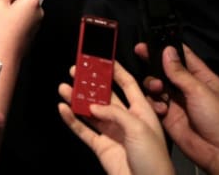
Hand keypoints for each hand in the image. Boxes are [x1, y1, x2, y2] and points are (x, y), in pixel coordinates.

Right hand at [0, 0, 43, 65]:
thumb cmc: (1, 31)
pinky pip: (29, 14)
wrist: (5, 56)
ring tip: (4, 5)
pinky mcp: (33, 29)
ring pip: (30, 4)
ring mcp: (37, 21)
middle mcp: (38, 10)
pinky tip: (8, 16)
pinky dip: (21, 10)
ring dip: (20, 0)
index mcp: (31, 1)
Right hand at [57, 60, 172, 174]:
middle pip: (105, 95)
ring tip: (63, 87)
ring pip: (91, 111)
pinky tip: (63, 109)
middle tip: (75, 71)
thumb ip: (116, 112)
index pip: (128, 84)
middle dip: (90, 83)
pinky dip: (72, 120)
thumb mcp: (139, 128)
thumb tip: (95, 106)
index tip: (102, 58)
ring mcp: (113, 133)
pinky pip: (84, 130)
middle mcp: (126, 120)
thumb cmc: (154, 161)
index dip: (115, 71)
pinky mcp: (102, 148)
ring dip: (77, 99)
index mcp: (142, 111)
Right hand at [138, 43, 218, 174]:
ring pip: (157, 85)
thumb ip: (180, 72)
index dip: (167, 47)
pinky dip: (154, 103)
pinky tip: (161, 108)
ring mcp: (178, 102)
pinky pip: (155, 103)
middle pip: (166, 69)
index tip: (151, 40)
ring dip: (153, 83)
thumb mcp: (201, 91)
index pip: (183, 56)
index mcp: (202, 78)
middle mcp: (188, 88)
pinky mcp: (169, 117)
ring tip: (157, 88)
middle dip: (153, 62)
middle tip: (140, 53)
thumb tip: (167, 51)